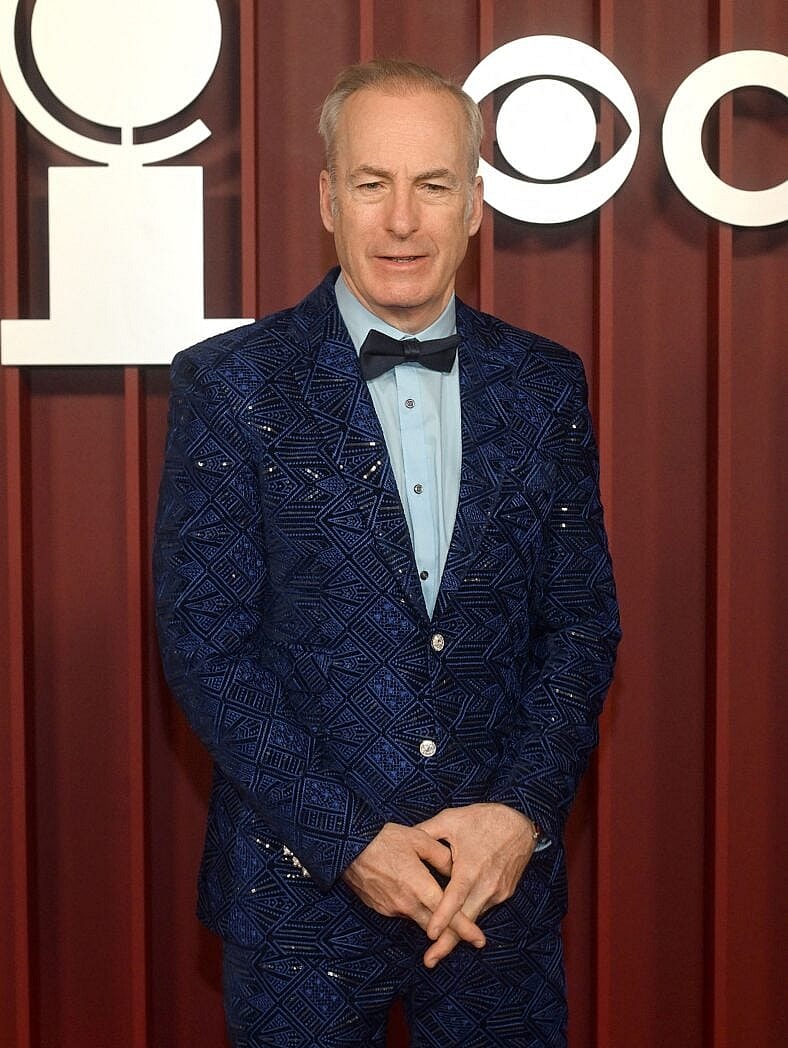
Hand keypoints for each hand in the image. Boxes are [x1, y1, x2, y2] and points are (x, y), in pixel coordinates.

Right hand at [342, 822, 485, 949]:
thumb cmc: (384, 839)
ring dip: (431, 918)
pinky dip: (411, 908)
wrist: (347, 846)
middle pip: (435, 926)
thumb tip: (455, 870)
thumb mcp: (418, 839)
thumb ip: (441, 856)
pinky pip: (402, 912)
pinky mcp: (380, 909)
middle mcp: (407, 904)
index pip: (448, 914)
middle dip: (454, 935)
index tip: (480, 940)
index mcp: (420, 886)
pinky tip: (410, 892)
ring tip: (436, 904)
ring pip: (418, 919)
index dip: (466, 928)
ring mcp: (392, 909)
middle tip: (474, 940)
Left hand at [416, 803, 536, 966]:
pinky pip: (483, 907)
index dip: (443, 917)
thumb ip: (427, 831)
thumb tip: (405, 837)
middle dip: (448, 943)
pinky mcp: (504, 894)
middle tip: (429, 960)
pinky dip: (470, 917)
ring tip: (438, 949)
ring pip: (474, 917)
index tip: (430, 934)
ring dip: (458, 933)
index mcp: (471, 867)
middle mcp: (486, 884)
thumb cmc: (483, 819)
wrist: (520, 823)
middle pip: (465, 920)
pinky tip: (458, 924)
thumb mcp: (452, 819)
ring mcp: (497, 892)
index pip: (455, 897)